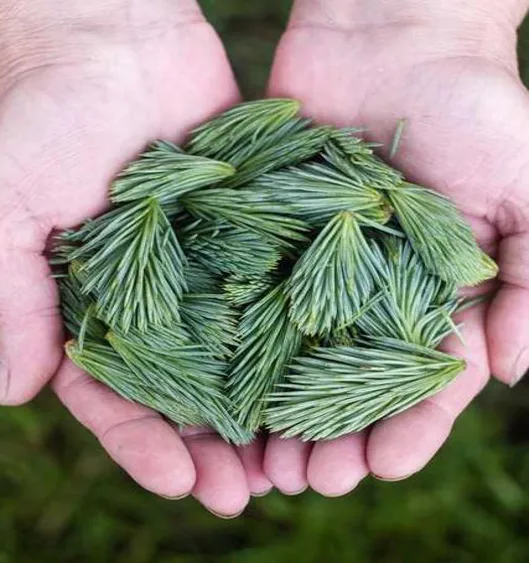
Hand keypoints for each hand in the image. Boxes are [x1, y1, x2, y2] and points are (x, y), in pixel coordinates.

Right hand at [0, 0, 270, 515]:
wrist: (100, 36)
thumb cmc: (36, 116)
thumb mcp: (7, 209)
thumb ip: (6, 297)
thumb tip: (10, 391)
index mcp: (94, 306)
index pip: (117, 396)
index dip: (144, 445)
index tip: (183, 484)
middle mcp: (156, 295)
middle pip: (190, 389)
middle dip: (218, 443)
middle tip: (254, 493)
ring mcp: (209, 264)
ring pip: (243, 348)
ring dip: (270, 403)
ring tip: (302, 454)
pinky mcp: (252, 226)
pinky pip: (279, 283)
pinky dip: (304, 325)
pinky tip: (333, 366)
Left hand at [262, 0, 528, 494]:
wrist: (398, 37)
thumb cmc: (477, 104)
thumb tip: (513, 369)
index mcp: (434, 291)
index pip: (424, 379)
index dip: (409, 429)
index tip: (382, 468)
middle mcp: (371, 288)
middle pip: (351, 379)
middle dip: (335, 433)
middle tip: (310, 481)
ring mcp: (316, 263)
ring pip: (294, 351)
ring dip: (280, 407)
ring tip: (262, 458)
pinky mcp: (271, 231)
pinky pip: (250, 290)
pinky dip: (236, 337)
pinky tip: (218, 379)